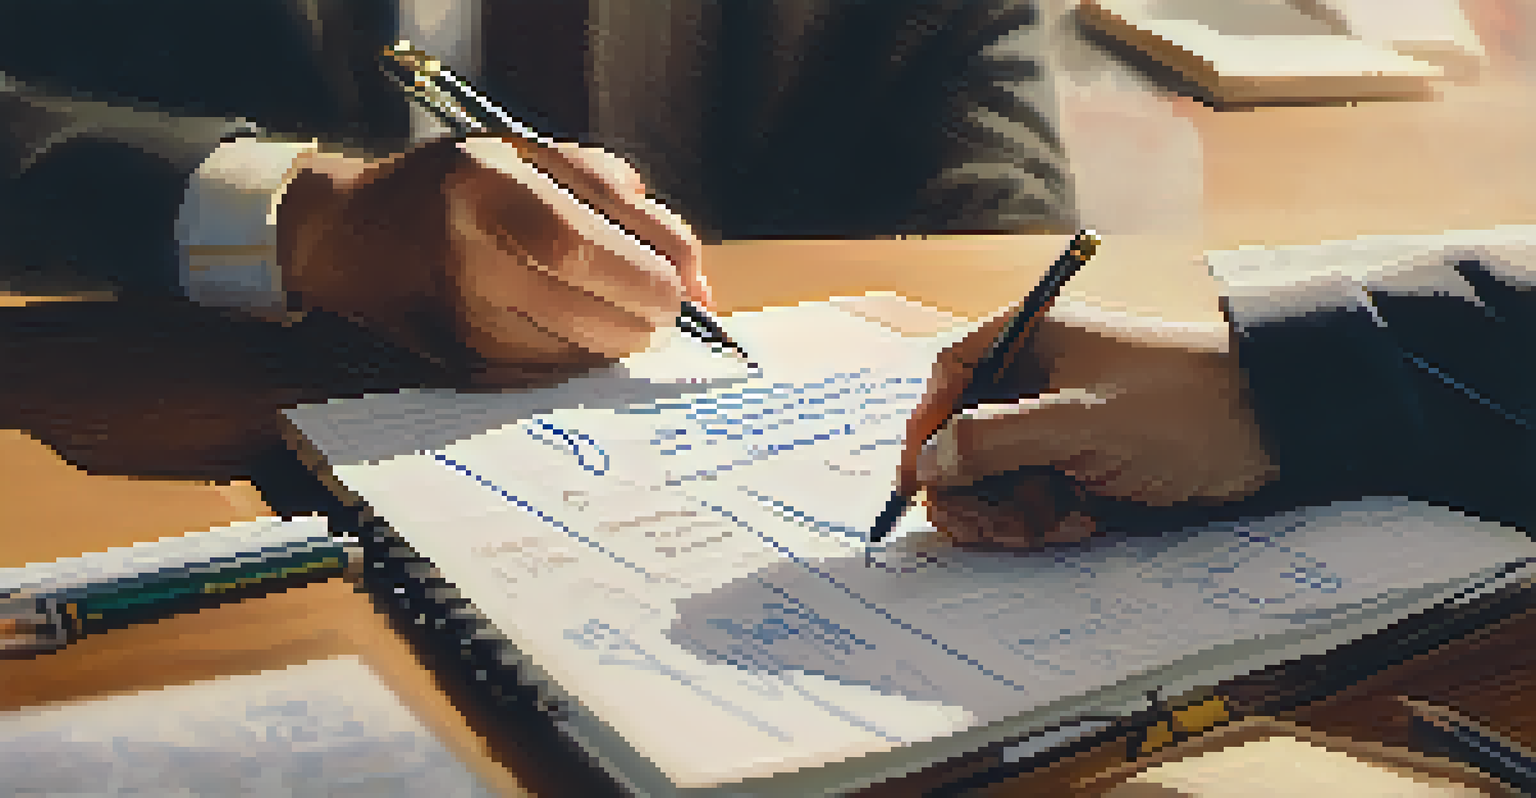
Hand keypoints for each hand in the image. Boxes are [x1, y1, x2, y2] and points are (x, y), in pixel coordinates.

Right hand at [276, 135, 710, 385]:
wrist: (353, 239)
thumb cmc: (462, 187)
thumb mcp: (536, 159)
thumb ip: (627, 205)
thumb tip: (704, 285)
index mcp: (487, 184)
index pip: (590, 248)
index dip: (654, 274)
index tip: (683, 281)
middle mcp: (467, 256)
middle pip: (601, 314)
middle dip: (651, 314)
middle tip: (653, 301)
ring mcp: (464, 320)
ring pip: (589, 354)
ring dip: (620, 337)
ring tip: (603, 305)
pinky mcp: (467, 367)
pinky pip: (559, 375)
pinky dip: (583, 356)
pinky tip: (566, 326)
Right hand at [897, 303, 1278, 549]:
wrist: (1273, 431)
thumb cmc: (1177, 405)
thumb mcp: (1079, 422)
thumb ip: (994, 442)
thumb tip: (927, 465)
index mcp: (1027, 341)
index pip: (948, 379)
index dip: (925, 430)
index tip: (916, 484)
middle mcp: (1034, 381)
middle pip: (963, 440)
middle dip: (976, 489)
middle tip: (1000, 527)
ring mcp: (1057, 426)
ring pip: (996, 479)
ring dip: (1015, 513)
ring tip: (1059, 521)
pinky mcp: (1080, 466)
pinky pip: (1034, 500)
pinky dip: (1048, 520)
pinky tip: (1084, 521)